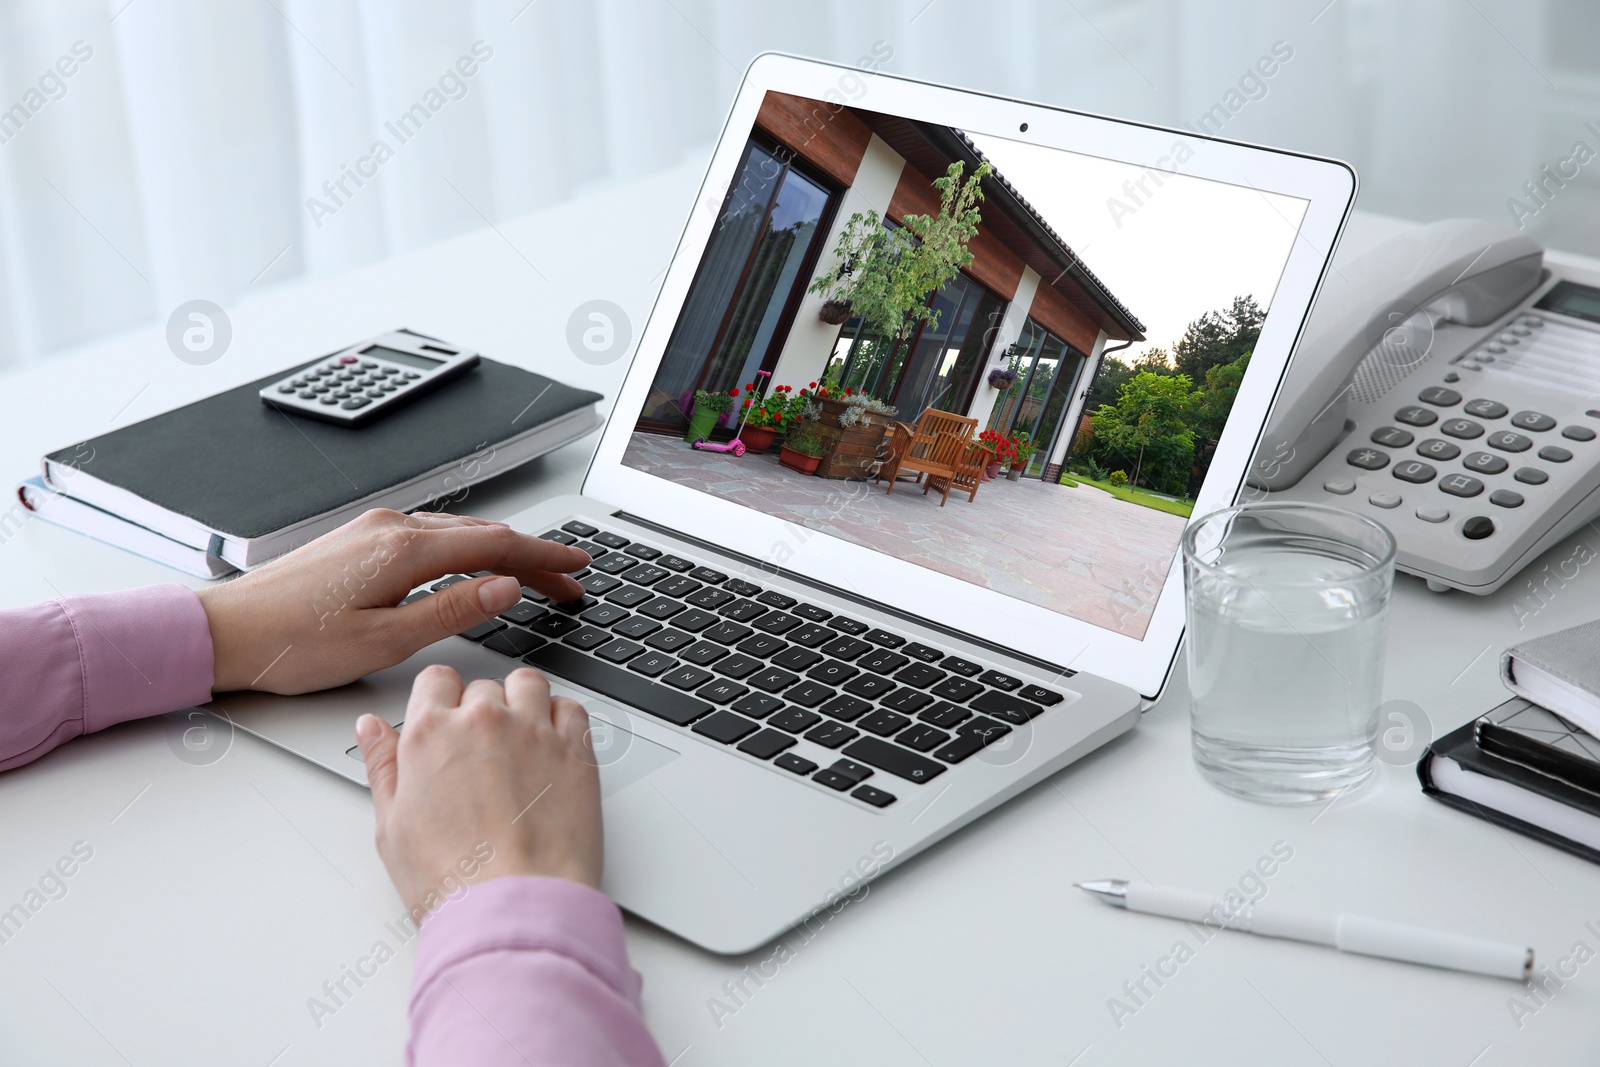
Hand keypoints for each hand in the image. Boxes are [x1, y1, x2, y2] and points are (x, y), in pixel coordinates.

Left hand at [196, 509, 589, 693]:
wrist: (225, 631)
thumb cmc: (292, 644)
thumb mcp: (382, 641)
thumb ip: (449, 611)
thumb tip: (503, 588)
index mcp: (401, 549)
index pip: (495, 544)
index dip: (544, 555)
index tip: (578, 565)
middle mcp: (389, 528)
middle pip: (482, 534)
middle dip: (532, 556)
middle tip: (568, 581)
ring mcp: (372, 530)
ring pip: (457, 533)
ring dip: (500, 552)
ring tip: (532, 577)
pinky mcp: (359, 541)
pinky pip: (431, 536)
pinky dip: (467, 549)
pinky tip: (473, 567)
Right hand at [355, 664, 602, 911]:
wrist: (513, 909)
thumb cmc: (452, 881)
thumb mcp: (392, 828)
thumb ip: (383, 766)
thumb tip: (371, 728)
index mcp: (430, 734)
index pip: (436, 680)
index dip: (440, 701)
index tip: (445, 722)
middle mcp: (483, 721)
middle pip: (482, 687)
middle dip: (480, 711)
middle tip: (481, 755)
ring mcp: (533, 731)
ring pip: (528, 684)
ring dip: (522, 703)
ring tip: (519, 743)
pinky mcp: (576, 750)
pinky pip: (572, 708)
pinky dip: (562, 720)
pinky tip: (552, 750)